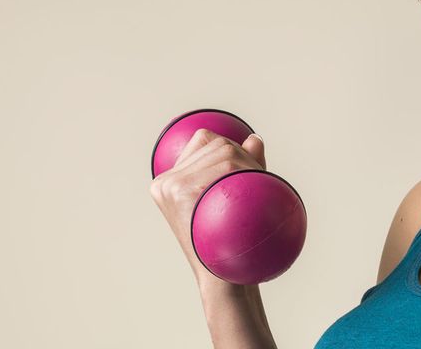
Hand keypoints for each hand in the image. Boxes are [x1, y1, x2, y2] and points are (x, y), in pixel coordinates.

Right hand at [149, 128, 267, 288]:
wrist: (223, 280)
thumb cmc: (229, 243)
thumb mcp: (232, 200)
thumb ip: (243, 166)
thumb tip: (254, 139)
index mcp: (168, 182)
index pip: (205, 139)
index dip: (232, 149)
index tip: (243, 174)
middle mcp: (165, 182)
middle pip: (218, 143)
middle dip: (245, 158)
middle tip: (255, 188)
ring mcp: (172, 187)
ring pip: (226, 152)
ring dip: (251, 167)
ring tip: (255, 194)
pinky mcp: (183, 193)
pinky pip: (227, 166)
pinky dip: (246, 173)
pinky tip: (248, 193)